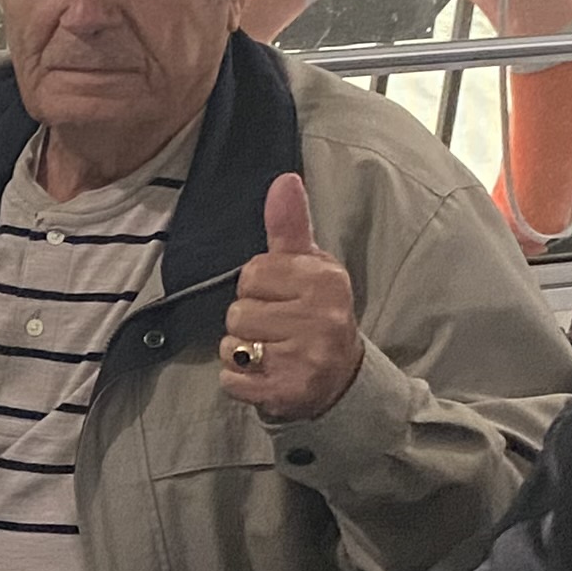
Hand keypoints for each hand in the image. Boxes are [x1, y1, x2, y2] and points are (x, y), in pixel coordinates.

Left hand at [219, 174, 363, 425]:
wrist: (340, 380)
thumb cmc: (315, 312)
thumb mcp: (309, 266)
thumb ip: (291, 225)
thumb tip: (284, 179)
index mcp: (325, 280)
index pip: (252, 273)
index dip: (258, 287)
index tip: (283, 297)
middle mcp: (321, 318)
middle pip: (238, 311)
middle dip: (249, 321)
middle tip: (279, 329)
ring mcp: (305, 358)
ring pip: (231, 346)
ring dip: (241, 353)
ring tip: (271, 353)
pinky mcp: (286, 392)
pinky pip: (231, 380)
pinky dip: (240, 381)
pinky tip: (266, 376)